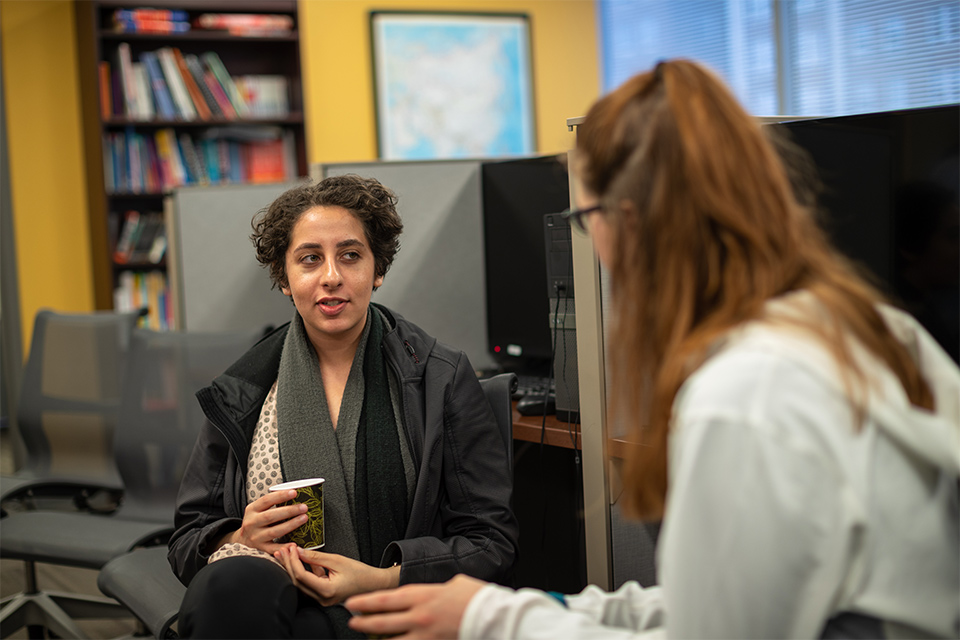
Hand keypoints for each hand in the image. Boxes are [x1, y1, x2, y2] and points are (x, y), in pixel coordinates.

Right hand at [215, 489, 306, 555]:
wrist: (242, 539)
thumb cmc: (256, 520)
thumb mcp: (258, 509)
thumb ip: (271, 503)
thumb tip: (294, 494)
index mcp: (252, 510)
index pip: (266, 500)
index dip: (280, 496)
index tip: (294, 493)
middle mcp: (252, 523)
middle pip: (271, 516)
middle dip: (289, 511)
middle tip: (304, 507)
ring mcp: (256, 537)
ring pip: (274, 531)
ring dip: (291, 525)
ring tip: (304, 518)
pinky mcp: (261, 548)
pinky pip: (274, 548)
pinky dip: (284, 546)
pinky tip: (295, 543)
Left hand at [274, 545, 400, 605]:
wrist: (373, 584)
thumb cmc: (360, 573)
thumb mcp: (337, 560)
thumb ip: (317, 557)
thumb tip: (299, 551)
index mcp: (326, 591)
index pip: (301, 576)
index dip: (293, 561)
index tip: (290, 548)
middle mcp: (321, 599)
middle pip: (297, 581)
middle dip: (288, 564)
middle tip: (282, 549)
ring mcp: (321, 599)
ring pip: (300, 584)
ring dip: (292, 568)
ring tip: (285, 553)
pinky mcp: (322, 596)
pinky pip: (308, 584)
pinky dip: (302, 572)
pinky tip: (298, 560)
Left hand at [344, 574, 486, 638]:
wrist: (492, 616)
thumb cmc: (476, 598)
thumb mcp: (454, 584)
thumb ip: (438, 589)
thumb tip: (436, 591)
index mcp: (423, 595)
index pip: (386, 599)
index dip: (367, 602)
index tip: (354, 603)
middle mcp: (419, 615)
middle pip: (383, 621)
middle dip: (364, 622)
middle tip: (352, 621)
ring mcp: (424, 634)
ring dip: (376, 639)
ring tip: (366, 637)